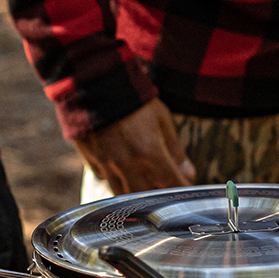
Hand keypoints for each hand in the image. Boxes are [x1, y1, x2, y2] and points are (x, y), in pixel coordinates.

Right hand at [73, 99, 195, 194]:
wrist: (95, 82)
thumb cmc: (134, 99)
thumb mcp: (161, 118)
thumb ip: (175, 149)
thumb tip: (188, 173)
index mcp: (149, 151)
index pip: (170, 182)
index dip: (181, 189)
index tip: (186, 189)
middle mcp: (127, 162)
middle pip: (145, 194)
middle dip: (157, 194)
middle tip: (164, 188)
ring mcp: (106, 162)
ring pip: (122, 192)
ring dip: (135, 192)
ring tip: (144, 186)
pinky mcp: (90, 159)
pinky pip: (104, 177)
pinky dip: (114, 178)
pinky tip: (120, 171)